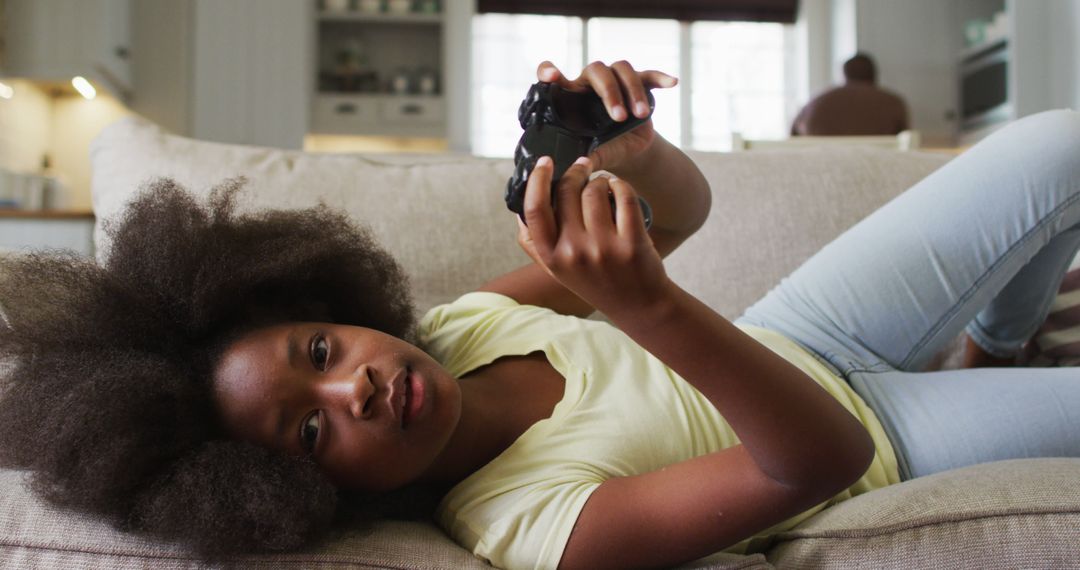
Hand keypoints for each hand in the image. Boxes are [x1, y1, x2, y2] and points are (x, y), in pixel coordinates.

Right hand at [516, 154, 671, 315]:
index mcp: (552, 258)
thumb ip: (536, 245)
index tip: (545, 162)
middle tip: (583, 167)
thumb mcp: (559, 270)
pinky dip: (621, 185)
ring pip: (595, 190)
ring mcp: (605, 249)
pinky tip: (619, 187)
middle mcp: (575, 254)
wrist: (639, 306)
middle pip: (567, 192)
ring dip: (600, 179)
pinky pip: (624, 196)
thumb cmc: (596, 282)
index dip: (538, 179)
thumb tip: (517, 214)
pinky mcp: (633, 244)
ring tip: (603, 184)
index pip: (535, 209)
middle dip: (576, 172)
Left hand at [537, 60, 677, 172]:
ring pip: (622, 69)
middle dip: (610, 92)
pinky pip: (648, 74)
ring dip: (632, 91)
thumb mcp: (594, 155)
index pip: (553, 75)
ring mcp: (616, 82)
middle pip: (597, 71)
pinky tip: (672, 83)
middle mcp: (591, 83)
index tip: (552, 75)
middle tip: (618, 117)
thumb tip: (575, 168)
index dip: (548, 70)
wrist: (630, 152)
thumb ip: (584, 157)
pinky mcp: (639, 84)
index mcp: (571, 96)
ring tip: (639, 116)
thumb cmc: (604, 151)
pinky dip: (660, 77)